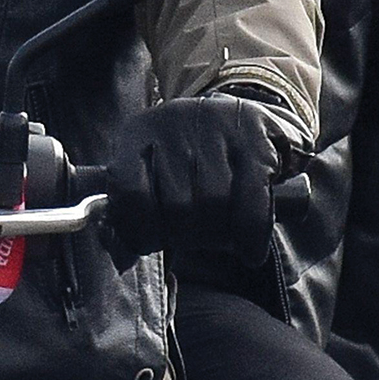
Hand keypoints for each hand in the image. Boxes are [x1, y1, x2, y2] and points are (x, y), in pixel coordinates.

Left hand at [106, 95, 282, 262]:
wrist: (238, 119)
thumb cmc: (188, 162)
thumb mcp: (152, 172)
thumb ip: (135, 210)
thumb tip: (124, 259)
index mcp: (137, 135)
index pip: (131, 195)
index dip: (142, 232)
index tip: (153, 244)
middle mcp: (172, 123)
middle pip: (177, 205)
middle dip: (187, 235)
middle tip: (194, 238)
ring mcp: (214, 125)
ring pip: (214, 202)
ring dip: (220, 235)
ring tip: (221, 236)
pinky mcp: (253, 135)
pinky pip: (252, 201)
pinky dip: (251, 235)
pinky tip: (251, 251)